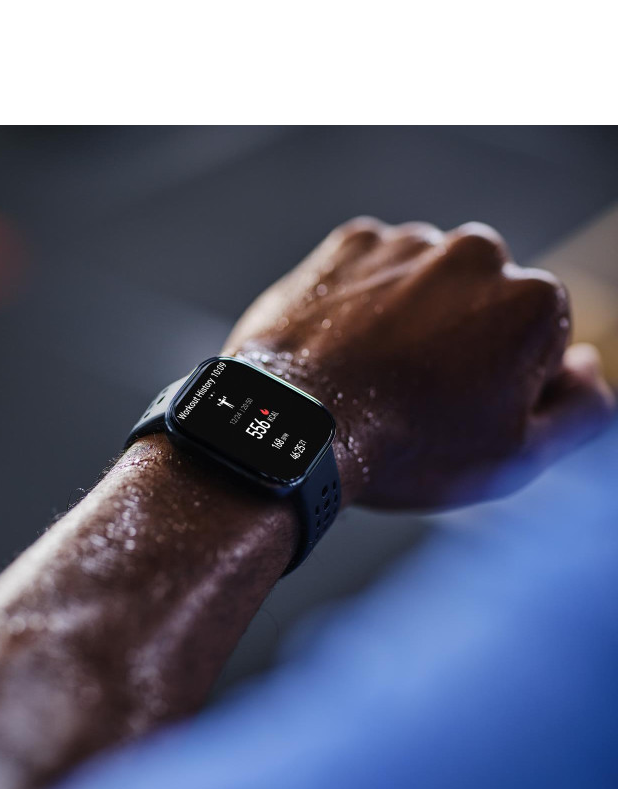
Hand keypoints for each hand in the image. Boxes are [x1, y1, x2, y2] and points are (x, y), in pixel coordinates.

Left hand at [223, 218, 614, 508]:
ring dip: (408, 317)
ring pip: (424, 282)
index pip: (536, 337)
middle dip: (458, 338)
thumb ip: (579, 409)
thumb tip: (585, 366)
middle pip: (481, 300)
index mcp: (531, 300)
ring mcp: (407, 243)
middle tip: (411, 393)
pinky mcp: (349, 244)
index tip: (454, 406)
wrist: (293, 430)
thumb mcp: (513, 457)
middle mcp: (476, 252)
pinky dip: (362, 301)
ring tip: (371, 372)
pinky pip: (371, 271)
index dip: (499, 379)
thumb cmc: (403, 449)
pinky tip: (343, 345)